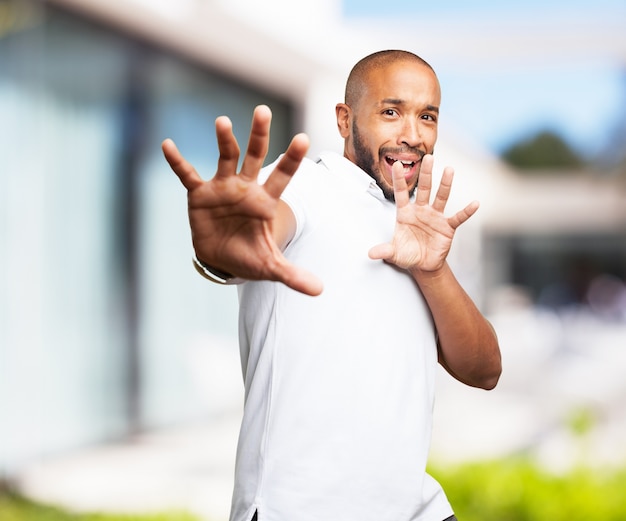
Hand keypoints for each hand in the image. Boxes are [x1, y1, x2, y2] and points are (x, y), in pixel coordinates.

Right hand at [162, 105, 322, 295]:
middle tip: (263, 111)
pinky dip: (177, 162)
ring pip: (225, 157)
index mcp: (266, 201)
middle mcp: (246, 187)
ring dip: (224, 140)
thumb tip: (320, 291)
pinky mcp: (199, 194)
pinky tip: (167, 145)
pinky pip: (187, 175)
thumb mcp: (271, 266)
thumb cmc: (249, 256)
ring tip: (222, 121)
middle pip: (255, 156)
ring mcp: (222, 188)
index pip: (283, 176)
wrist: (221, 258)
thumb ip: (293, 275)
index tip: (304, 139)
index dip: (292, 159)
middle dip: (259, 135)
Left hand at [368, 155, 478, 272]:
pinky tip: (474, 204)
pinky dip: (466, 212)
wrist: (423, 265)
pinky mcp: (447, 227)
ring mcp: (435, 217)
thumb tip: (370, 254)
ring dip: (445, 184)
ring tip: (449, 169)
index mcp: (405, 214)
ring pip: (441, 197)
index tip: (396, 165)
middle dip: (426, 174)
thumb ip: (384, 251)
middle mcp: (421, 211)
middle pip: (424, 189)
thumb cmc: (407, 254)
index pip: (401, 194)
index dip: (398, 180)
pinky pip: (458, 217)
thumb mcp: (394, 253)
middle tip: (428, 157)